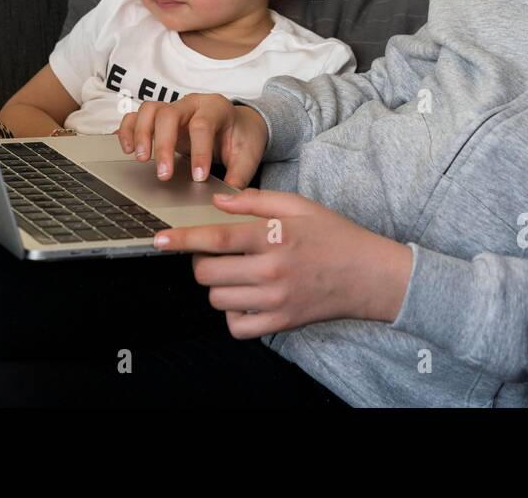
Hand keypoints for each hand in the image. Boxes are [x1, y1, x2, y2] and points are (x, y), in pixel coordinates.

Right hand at [116, 93, 268, 188]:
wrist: (239, 125)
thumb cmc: (242, 138)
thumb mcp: (248, 156)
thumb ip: (238, 176)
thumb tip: (226, 199)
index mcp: (216, 108)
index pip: (202, 125)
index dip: (199, 152)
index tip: (198, 177)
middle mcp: (192, 104)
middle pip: (169, 114)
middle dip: (163, 145)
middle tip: (163, 174)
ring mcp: (173, 107)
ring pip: (149, 110)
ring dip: (141, 134)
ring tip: (140, 159)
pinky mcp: (159, 118)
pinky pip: (137, 116)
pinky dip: (128, 130)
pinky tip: (127, 150)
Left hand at [152, 188, 415, 335]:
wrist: (369, 274)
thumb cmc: (333, 235)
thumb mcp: (298, 205)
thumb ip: (256, 201)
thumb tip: (218, 201)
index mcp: (273, 236)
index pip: (216, 238)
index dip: (182, 239)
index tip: (158, 240)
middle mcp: (271, 269)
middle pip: (208, 273)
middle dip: (201, 262)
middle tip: (215, 254)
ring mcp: (276, 299)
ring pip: (218, 299)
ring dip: (218, 286)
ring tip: (237, 274)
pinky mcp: (282, 322)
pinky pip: (237, 326)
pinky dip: (233, 314)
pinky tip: (245, 298)